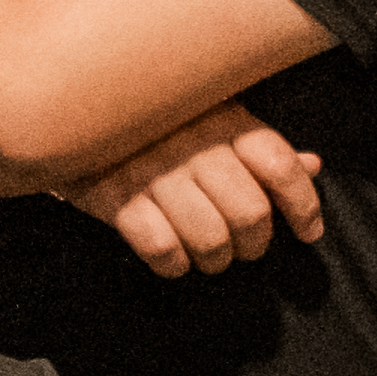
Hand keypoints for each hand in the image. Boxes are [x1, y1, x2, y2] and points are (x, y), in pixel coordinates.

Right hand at [77, 103, 324, 278]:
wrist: (63, 110)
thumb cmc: (151, 118)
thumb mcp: (209, 114)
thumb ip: (258, 144)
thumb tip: (313, 165)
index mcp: (223, 117)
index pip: (279, 165)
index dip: (303, 206)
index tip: (310, 232)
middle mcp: (193, 144)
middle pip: (250, 214)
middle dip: (255, 245)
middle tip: (246, 248)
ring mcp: (153, 172)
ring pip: (210, 240)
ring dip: (216, 261)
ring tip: (209, 257)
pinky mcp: (115, 198)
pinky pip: (161, 250)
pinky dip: (173, 265)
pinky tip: (172, 258)